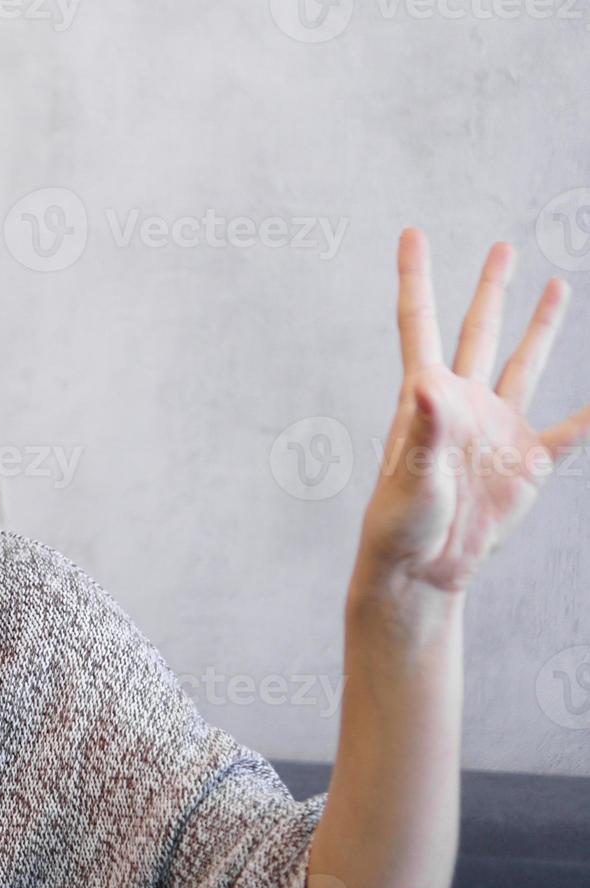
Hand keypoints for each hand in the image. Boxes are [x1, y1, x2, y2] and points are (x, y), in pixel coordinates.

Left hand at [356, 228, 589, 596]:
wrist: (423, 568)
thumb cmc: (401, 522)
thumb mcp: (411, 473)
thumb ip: (423, 428)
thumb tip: (428, 383)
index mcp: (425, 396)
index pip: (420, 322)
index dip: (415, 277)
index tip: (410, 233)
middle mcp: (464, 402)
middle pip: (479, 331)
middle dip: (491, 288)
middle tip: (503, 246)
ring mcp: (498, 429)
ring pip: (525, 363)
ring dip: (541, 327)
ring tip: (556, 285)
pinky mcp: (527, 463)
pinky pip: (572, 429)